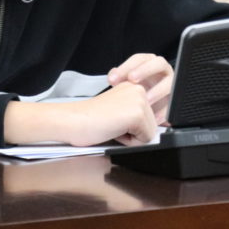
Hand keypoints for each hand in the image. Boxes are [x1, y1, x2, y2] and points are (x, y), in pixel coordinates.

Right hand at [4, 81, 157, 146]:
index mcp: (133, 87)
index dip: (131, 126)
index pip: (148, 116)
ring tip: (111, 126)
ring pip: (150, 133)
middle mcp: (139, 89)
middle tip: (110, 124)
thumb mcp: (118, 111)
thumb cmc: (89, 120)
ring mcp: (140, 100)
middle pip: (152, 124)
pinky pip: (145, 140)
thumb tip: (156, 129)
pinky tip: (113, 130)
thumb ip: (135, 115)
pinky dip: (129, 142)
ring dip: (131, 137)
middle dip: (133, 132)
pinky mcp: (138, 114)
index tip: (112, 119)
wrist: (72, 121)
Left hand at [107, 54, 173, 123]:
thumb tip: (113, 75)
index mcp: (148, 63)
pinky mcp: (172, 100)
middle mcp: (161, 71)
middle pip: (159, 63)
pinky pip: (171, 104)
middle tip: (132, 79)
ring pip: (169, 83)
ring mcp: (169, 84)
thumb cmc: (132, 92)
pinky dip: (163, 111)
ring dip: (157, 91)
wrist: (141, 107)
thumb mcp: (124, 84)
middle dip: (146, 70)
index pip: (140, 59)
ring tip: (146, 100)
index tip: (115, 77)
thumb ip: (118, 77)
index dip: (128, 66)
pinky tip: (153, 117)